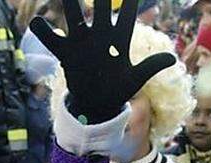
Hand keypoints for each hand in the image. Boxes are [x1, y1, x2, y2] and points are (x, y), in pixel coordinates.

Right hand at [28, 0, 175, 121]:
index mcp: (119, 38)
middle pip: (99, 6)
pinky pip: (53, 40)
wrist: (97, 104)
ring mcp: (81, 41)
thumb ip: (150, 66)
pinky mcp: (66, 53)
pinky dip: (44, 32)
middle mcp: (99, 34)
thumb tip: (172, 59)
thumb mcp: (135, 79)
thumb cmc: (118, 89)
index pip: (127, 13)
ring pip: (73, 15)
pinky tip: (37, 22)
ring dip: (69, 2)